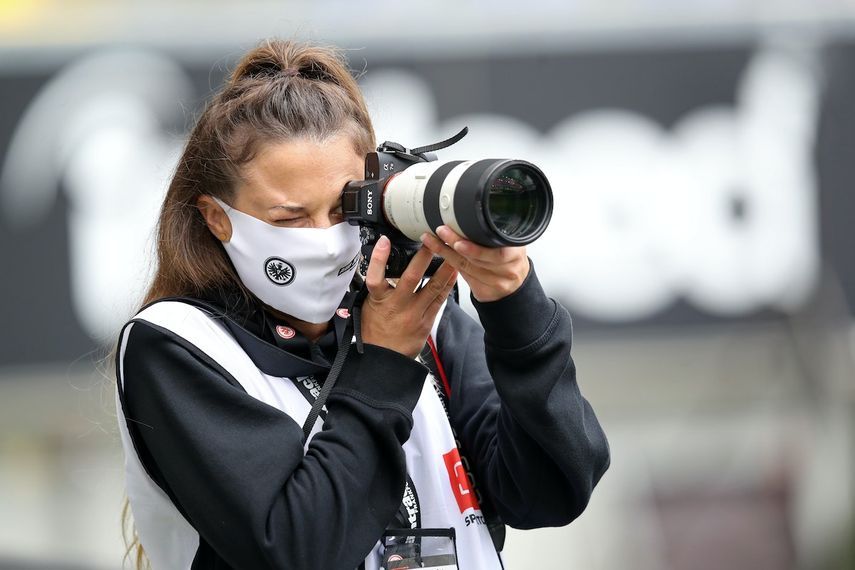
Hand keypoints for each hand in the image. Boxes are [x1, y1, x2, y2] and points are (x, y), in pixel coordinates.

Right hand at [361, 235, 458, 357]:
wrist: (384, 357)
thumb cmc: (375, 330)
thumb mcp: (368, 305)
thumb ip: (378, 287)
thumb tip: (382, 264)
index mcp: (379, 300)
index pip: (375, 277)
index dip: (379, 258)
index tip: (385, 241)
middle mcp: (397, 305)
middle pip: (411, 278)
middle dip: (422, 258)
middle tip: (432, 241)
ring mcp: (414, 314)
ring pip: (432, 288)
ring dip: (444, 269)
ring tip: (452, 253)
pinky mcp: (426, 322)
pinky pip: (440, 300)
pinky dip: (447, 285)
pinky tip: (454, 274)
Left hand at [420, 226, 529, 302]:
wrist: (515, 286)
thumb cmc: (511, 260)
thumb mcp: (511, 243)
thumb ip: (496, 233)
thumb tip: (468, 215)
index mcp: (516, 253)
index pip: (496, 252)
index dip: (475, 249)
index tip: (458, 242)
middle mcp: (508, 270)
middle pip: (477, 260)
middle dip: (455, 245)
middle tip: (441, 232)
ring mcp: (497, 283)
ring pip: (467, 268)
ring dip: (447, 254)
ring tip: (433, 241)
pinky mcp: (485, 292)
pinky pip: (464, 277)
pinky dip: (450, 264)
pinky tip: (441, 254)